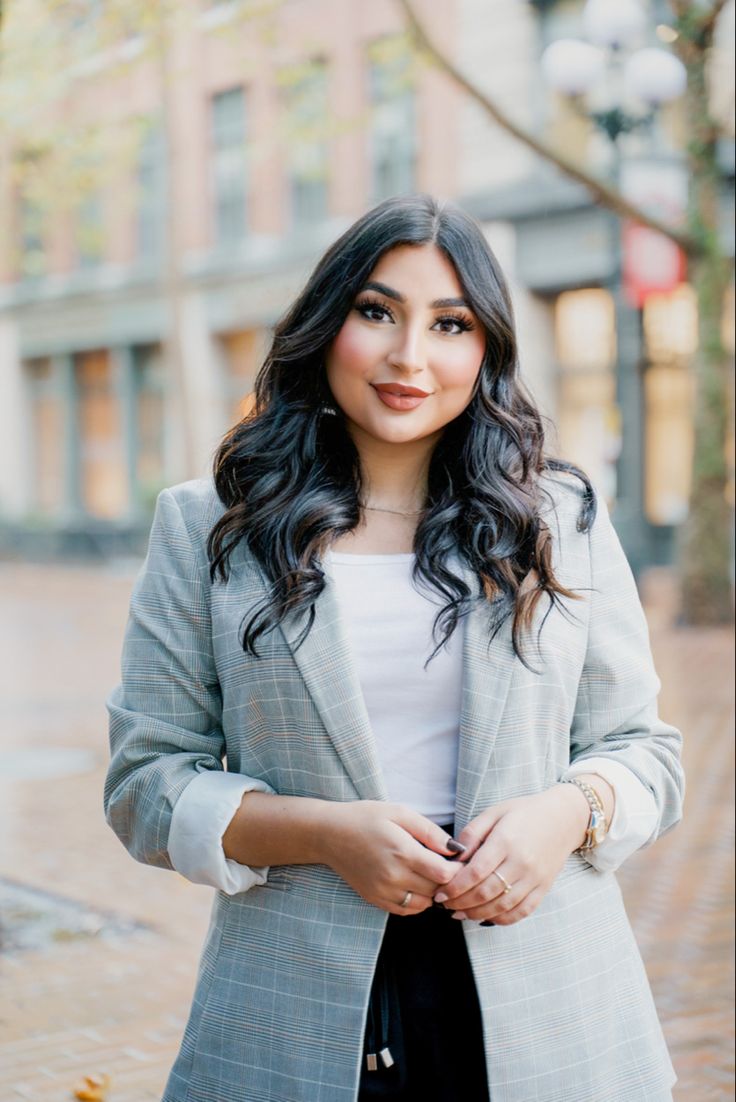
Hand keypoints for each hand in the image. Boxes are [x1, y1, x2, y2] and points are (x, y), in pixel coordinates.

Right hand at [320, 801, 460, 914]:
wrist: (329, 834)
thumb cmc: (366, 818)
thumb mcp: (400, 813)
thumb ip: (430, 832)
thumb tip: (456, 849)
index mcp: (403, 852)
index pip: (444, 874)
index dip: (458, 869)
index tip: (459, 860)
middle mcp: (394, 877)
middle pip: (437, 890)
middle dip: (448, 880)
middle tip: (448, 866)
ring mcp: (383, 892)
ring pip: (424, 904)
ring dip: (433, 892)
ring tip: (431, 874)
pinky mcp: (375, 899)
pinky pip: (406, 910)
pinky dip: (417, 901)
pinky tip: (415, 883)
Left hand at [433, 786, 589, 924]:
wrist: (564, 818)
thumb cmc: (524, 812)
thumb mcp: (494, 812)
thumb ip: (472, 834)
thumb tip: (453, 856)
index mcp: (506, 841)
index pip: (475, 872)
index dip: (455, 887)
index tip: (440, 893)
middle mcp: (522, 863)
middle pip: (486, 892)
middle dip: (461, 903)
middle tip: (445, 905)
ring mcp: (535, 878)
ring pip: (502, 906)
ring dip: (477, 914)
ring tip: (460, 914)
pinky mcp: (544, 888)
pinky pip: (522, 912)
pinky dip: (502, 919)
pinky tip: (486, 917)